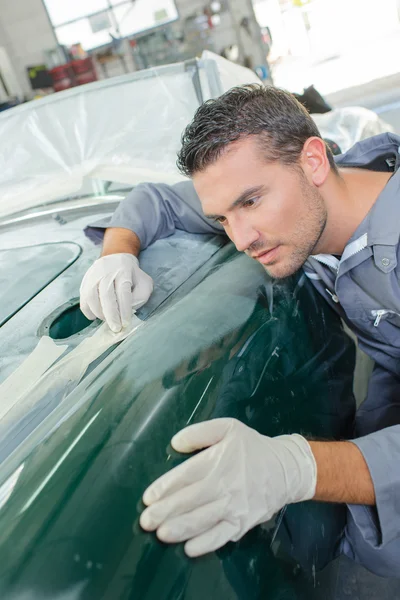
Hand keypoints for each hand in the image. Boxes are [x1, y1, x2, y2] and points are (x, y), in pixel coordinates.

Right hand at [80, 253, 152, 332]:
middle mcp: (107, 271)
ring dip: (99, 312)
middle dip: (111, 315)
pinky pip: (83, 296)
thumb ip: (140, 296)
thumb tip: (129, 310)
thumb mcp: (144, 283)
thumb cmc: (133, 275)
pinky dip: (87, 309)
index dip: (123, 309)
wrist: (116, 257)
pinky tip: (94, 317)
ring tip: (107, 320)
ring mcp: (94, 274)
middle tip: (115, 328)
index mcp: (124, 271)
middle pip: (106, 294)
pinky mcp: (85, 280)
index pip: (123, 292)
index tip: (125, 323)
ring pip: (91, 295)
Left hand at [140, 418, 315, 556]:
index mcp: (218, 460)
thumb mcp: (228, 428)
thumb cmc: (252, 448)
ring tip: (160, 534)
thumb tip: (175, 443)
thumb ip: (200, 432)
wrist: (286, 469)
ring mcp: (235, 506)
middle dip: (165, 512)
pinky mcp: (244, 523)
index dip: (164, 488)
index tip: (147, 498)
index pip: (185, 475)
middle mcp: (224, 484)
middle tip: (145, 521)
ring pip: (203, 520)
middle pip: (190, 500)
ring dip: (180, 528)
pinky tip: (189, 548)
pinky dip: (205, 543)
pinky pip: (222, 536)